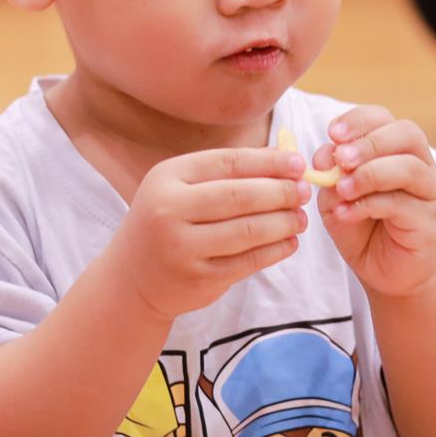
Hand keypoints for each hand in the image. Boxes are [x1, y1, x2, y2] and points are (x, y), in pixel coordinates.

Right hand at [111, 147, 309, 318]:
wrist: (131, 277)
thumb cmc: (166, 222)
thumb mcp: (181, 188)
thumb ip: (225, 173)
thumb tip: (283, 158)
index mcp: (166, 178)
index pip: (227, 163)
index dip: (268, 162)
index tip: (298, 163)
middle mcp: (169, 210)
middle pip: (240, 196)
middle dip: (280, 192)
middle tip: (304, 191)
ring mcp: (182, 248)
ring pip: (248, 230)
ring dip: (283, 222)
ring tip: (300, 218)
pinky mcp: (198, 279)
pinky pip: (248, 261)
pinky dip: (276, 250)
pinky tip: (289, 242)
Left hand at [313, 106, 435, 298]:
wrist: (383, 271)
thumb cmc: (360, 226)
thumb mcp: (334, 195)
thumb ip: (329, 172)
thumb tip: (326, 154)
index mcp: (394, 149)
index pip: (383, 118)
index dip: (358, 120)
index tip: (332, 133)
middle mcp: (419, 164)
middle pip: (407, 133)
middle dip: (369, 142)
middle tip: (341, 159)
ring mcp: (428, 192)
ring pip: (409, 167)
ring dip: (370, 174)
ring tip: (341, 189)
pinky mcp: (430, 222)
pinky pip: (402, 204)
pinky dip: (369, 205)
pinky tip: (345, 213)